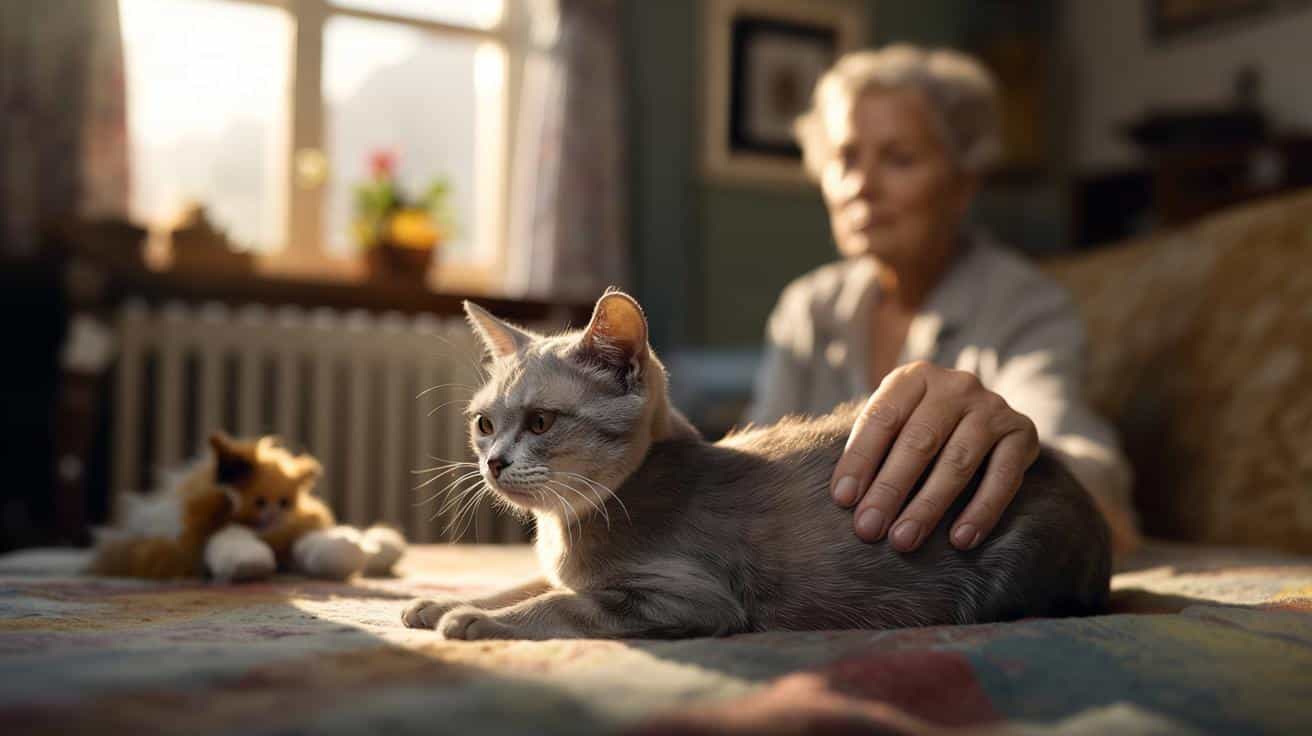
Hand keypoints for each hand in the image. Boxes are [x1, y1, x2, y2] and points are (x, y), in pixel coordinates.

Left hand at [830, 361, 1038, 551]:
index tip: (843, 500)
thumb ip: (872, 449)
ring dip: (928, 506)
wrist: (986, 419)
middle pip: (919, 441)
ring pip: (958, 461)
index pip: (882, 418)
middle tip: (868, 529)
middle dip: (889, 489)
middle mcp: (955, 386)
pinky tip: (961, 539)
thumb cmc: (922, 430)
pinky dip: (981, 511)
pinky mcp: (1022, 432)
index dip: (860, 459)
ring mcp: (992, 406)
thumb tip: (846, 499)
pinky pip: (1003, 477)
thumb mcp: (896, 424)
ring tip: (904, 540)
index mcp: (914, 378)